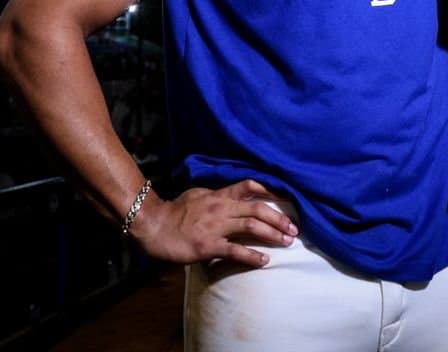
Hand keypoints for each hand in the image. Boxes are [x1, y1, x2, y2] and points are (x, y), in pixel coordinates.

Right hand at [129, 179, 298, 266]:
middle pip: (258, 209)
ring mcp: (216, 227)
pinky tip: (264, 260)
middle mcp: (222, 209)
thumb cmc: (174, 210)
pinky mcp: (208, 246)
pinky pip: (235, 251)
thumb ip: (216, 195)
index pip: (250, 187)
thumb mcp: (198, 194)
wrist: (153, 226)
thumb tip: (230, 194)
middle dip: (279, 218)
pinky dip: (252, 256)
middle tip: (294, 228)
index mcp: (220, 196)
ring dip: (273, 234)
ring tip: (287, 241)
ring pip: (251, 227)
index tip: (288, 198)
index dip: (271, 191)